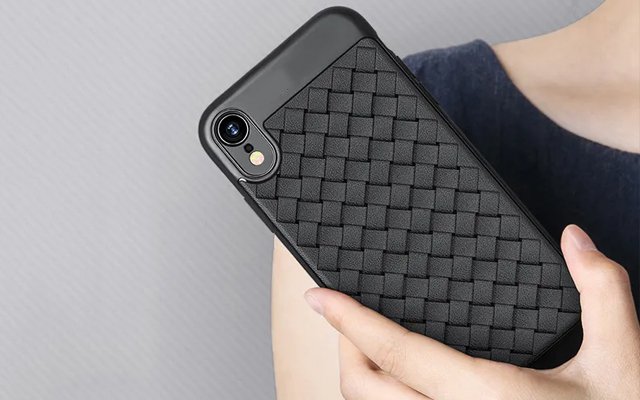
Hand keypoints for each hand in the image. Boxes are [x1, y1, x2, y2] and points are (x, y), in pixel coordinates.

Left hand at [304, 225, 639, 398]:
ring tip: (373, 345)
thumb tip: (575, 240)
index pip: (395, 352)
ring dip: (363, 378)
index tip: (319, 296)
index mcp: (485, 398)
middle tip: (351, 316)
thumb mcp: (620, 361)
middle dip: (346, 349)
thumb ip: (601, 291)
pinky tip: (405, 383)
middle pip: (363, 390)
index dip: (349, 320)